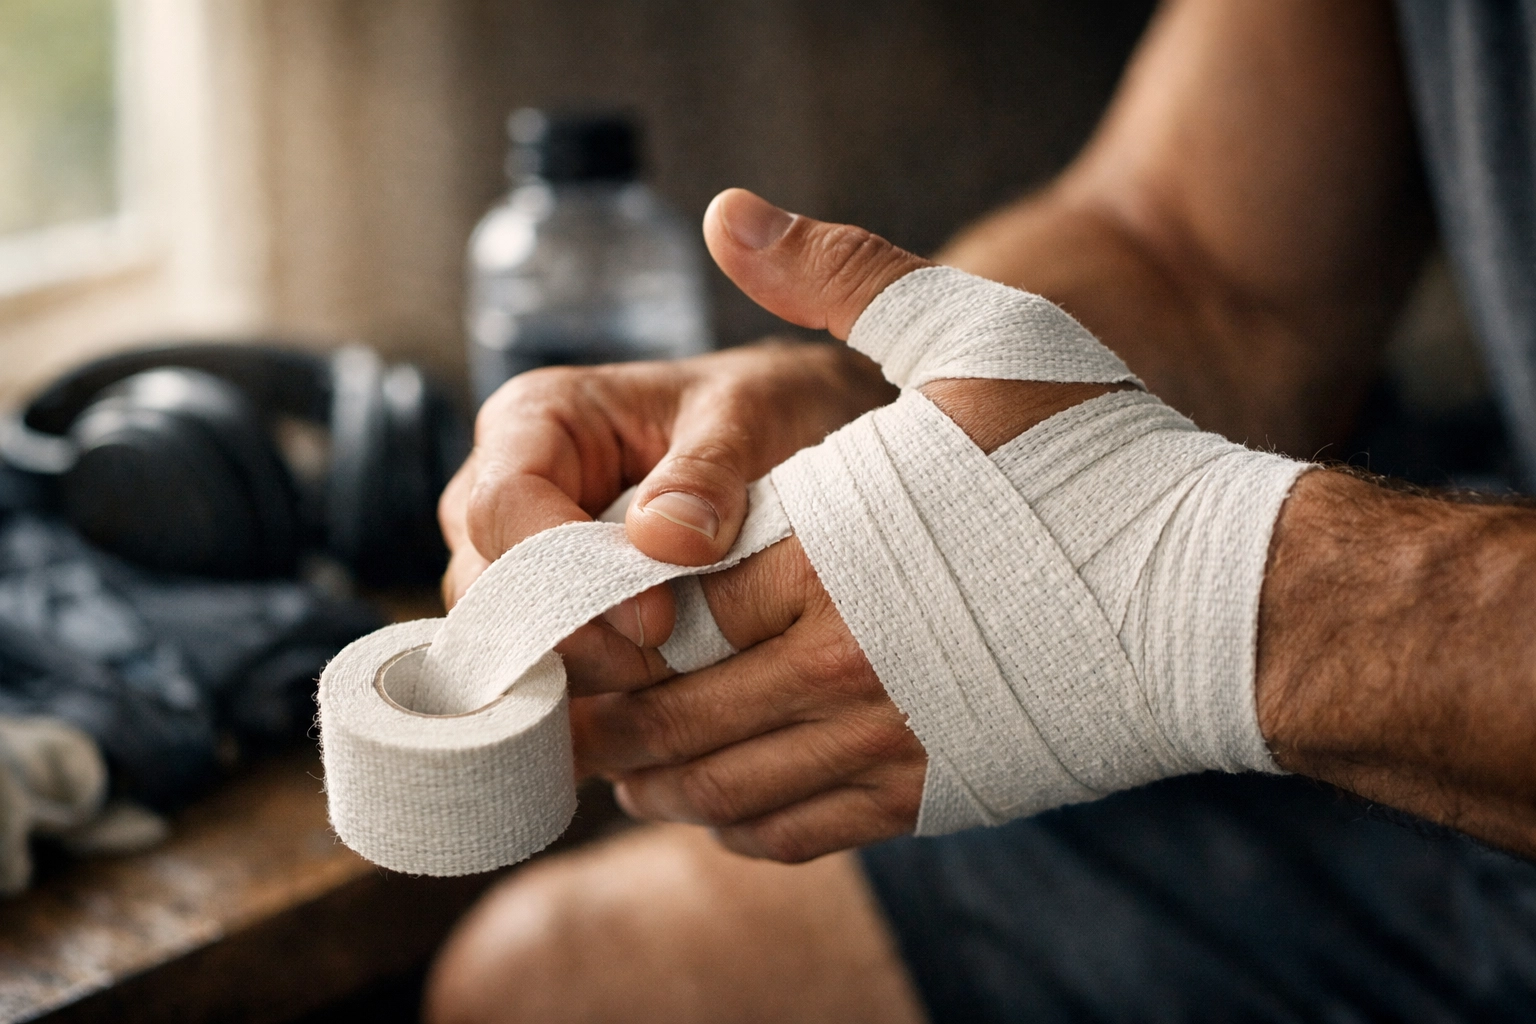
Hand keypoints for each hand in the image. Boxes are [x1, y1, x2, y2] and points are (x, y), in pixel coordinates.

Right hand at [439, 333, 896, 684]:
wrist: (784, 431)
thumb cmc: (752, 409)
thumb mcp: (744, 415)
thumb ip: (708, 472)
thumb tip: (663, 540)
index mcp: (534, 420)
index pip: (501, 507)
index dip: (564, 576)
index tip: (657, 619)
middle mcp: (505, 495)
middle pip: (488, 590)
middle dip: (572, 640)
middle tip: (666, 666)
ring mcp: (517, 563)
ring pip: (508, 643)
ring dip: (586, 676)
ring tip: (673, 685)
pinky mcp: (550, 618)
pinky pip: (547, 672)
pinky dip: (599, 698)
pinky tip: (657, 714)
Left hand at [566, 190, 1117, 860]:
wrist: (1223, 597)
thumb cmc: (1101, 462)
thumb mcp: (976, 337)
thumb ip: (844, 274)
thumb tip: (733, 212)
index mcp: (827, 560)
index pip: (655, 612)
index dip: (593, 617)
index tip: (564, 603)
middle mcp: (841, 673)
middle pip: (666, 724)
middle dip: (597, 718)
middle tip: (560, 698)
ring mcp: (886, 748)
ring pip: (716, 796)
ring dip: (651, 780)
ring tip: (622, 753)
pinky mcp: (929, 799)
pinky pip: (793, 835)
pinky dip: (732, 823)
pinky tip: (715, 797)